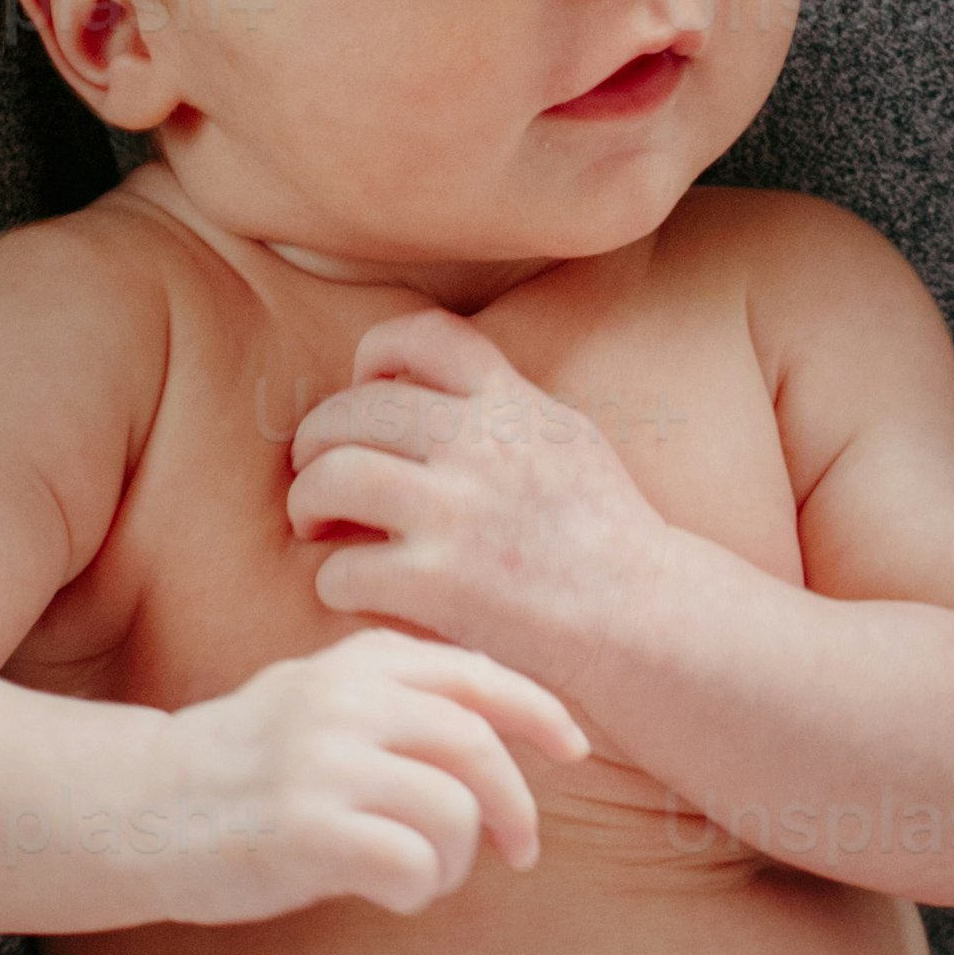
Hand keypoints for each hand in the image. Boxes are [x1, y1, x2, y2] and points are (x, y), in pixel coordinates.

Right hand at [147, 626, 585, 921]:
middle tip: (520, 850)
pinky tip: (386, 891)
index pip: (475, 674)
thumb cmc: (239, 764)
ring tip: (418, 874)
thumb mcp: (313, 697)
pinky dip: (419, 888)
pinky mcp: (304, 830)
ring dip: (456, 860)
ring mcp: (321, 764)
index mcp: (354, 664)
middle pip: (479, 748)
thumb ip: (392, 694)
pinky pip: (414, 864)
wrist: (136, 809)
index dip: (539, 711)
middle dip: (516, 807)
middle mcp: (342, 702)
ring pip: (455, 812)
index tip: (575, 747)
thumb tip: (497, 721)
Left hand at [287, 312, 678, 709]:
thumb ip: (504, 408)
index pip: (424, 334)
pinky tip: (354, 590)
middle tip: (315, 474)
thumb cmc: (606, 538)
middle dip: (315, 441)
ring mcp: (457, 514)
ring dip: (307, 504)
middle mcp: (481, 446)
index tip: (366, 390)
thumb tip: (421, 385)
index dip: (375, 353)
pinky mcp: (439, 585)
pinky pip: (340, 569)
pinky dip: (333, 582)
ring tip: (316, 527)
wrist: (646, 620)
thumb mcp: (569, 440)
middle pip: (351, 411)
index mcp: (513, 404)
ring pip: (330, 480)